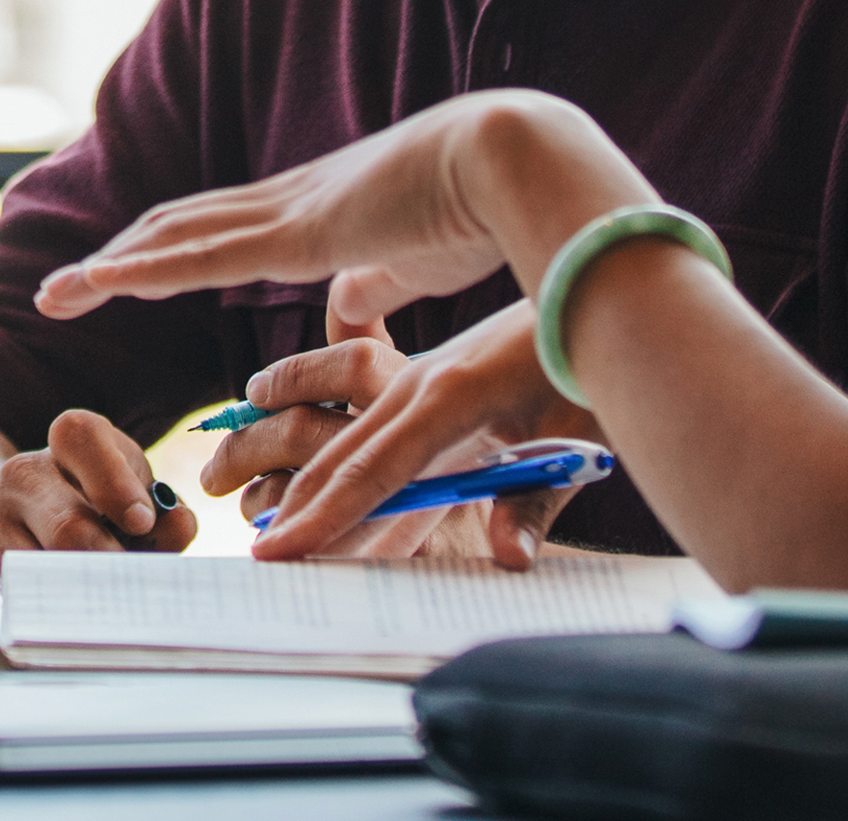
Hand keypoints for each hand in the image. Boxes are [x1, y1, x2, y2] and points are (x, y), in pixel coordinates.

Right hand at [0, 409, 194, 629]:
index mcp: (66, 447)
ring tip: (89, 609)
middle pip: (70, 528)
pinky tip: (44, 616)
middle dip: (108, 570)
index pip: (81, 436)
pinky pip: (1, 610)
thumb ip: (161, 516)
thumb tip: (179, 525)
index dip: (115, 480)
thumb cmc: (77, 515)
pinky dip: (31, 624)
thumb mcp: (122, 502)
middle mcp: (18, 475)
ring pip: (37, 578)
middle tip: (126, 593)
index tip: (141, 521)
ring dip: (73, 604)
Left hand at [35, 90, 651, 328]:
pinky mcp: (297, 233)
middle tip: (63, 287)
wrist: (521, 162)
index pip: (223, 228)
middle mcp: (288, 202)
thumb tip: (343, 315)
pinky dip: (142, 270)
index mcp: (318, 210)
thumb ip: (373, 286)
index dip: (169, 249)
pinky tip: (99, 282)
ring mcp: (287, 213)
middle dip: (120, 258)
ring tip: (55, 294)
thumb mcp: (415, 262)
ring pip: (173, 239)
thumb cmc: (488, 210)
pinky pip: (200, 256)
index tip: (123, 272)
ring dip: (109, 267)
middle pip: (179, 226)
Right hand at [240, 303, 599, 564]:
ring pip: (345, 440)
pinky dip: (334, 463)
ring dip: (302, 483)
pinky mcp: (425, 379)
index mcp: (448, 398)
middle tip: (255, 555)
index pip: (371, 471)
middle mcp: (417, 385)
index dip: (323, 517)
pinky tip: (314, 487)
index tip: (276, 551)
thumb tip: (509, 560)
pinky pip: (368, 429)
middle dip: (293, 507)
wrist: (592, 287)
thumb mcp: (576, 437)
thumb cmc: (589, 367)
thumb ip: (535, 503)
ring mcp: (415, 378)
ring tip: (264, 524)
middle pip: (339, 456)